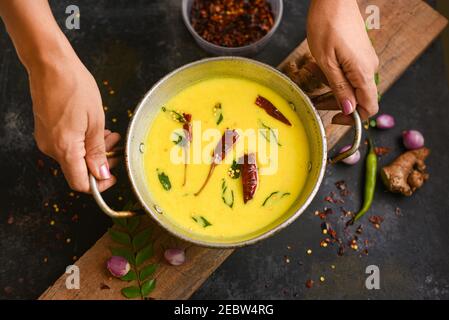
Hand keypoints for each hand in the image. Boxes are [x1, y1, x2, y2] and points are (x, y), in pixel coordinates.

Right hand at [30, 54, 119, 192]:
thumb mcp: (95, 121)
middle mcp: (51, 148)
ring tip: (110, 134)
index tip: (113, 174)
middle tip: (116, 148)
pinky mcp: (46, 130)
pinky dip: (83, 141)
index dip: (99, 183)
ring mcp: (46, 139)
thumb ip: (97, 151)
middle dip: (101, 162)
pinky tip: (95, 129)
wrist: (50, 64)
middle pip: (78, 170)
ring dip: (94, 149)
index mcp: (64, 148)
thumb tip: (101, 174)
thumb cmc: (74, 86)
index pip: (80, 183)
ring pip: (74, 156)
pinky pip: (67, 145)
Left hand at [307, 0, 378, 124]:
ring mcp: (366, 60)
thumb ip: (338, 87)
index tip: (334, 118)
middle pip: (359, 98)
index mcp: (363, 72)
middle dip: (338, 105)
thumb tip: (348, 109)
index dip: (353, 118)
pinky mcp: (360, 54)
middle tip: (316, 104)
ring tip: (314, 90)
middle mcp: (369, 68)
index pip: (369, 107)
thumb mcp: (326, 61)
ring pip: (354, 87)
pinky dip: (337, 80)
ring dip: (335, 92)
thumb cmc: (327, 25)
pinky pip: (352, 75)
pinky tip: (321, 75)